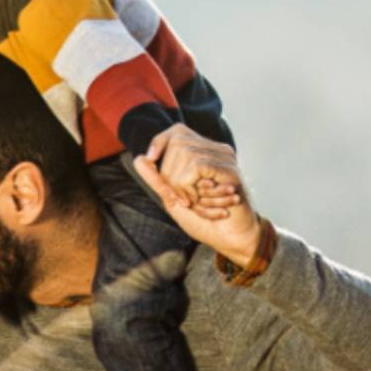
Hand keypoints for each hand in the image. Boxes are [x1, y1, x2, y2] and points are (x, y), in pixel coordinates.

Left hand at [133, 134, 266, 266]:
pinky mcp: (230, 170)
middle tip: (186, 200)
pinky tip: (205, 203)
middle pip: (177, 143)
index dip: (160, 142)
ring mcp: (225, 158)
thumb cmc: (204, 221)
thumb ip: (157, 179)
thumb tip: (139, 158)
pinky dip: (191, 187)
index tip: (150, 160)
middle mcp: (216, 151)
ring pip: (185, 154)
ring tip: (198, 203)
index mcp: (204, 154)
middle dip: (170, 175)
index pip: (178, 131)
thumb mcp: (173, 199)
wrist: (231, 239)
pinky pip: (196, 167)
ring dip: (182, 186)